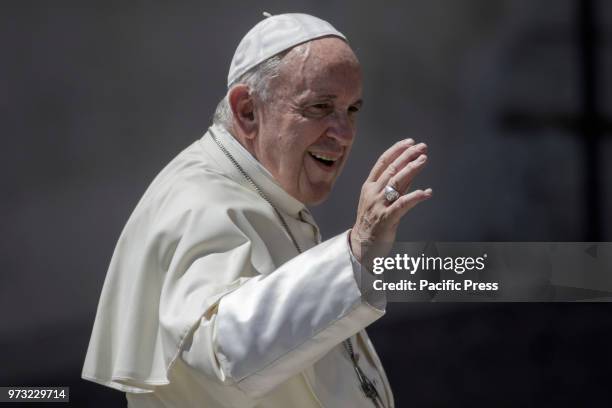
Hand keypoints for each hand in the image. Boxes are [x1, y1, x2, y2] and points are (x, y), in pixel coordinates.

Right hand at [350, 139, 431, 263]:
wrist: (362, 244)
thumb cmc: (372, 221)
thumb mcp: (379, 199)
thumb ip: (394, 186)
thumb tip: (411, 170)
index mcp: (369, 186)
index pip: (382, 162)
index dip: (396, 150)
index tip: (409, 142)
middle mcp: (373, 193)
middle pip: (391, 170)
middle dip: (407, 156)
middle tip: (422, 147)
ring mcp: (379, 206)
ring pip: (396, 183)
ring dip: (411, 170)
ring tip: (424, 160)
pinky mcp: (387, 219)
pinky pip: (402, 205)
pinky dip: (415, 197)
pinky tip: (426, 192)